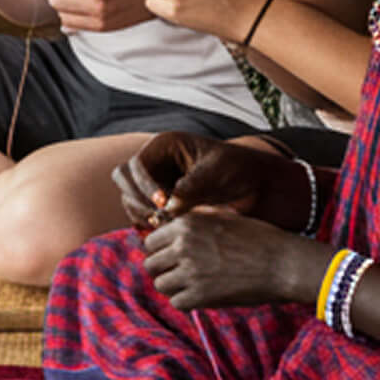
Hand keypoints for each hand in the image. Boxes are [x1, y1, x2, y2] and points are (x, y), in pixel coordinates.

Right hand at [112, 130, 304, 231]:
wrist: (255, 186)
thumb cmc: (239, 170)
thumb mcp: (217, 173)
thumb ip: (192, 187)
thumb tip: (168, 207)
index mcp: (165, 146)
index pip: (137, 164)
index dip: (145, 185)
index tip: (164, 203)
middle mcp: (155, 162)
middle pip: (124, 178)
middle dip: (136, 198)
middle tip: (158, 218)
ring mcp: (155, 182)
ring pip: (130, 197)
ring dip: (141, 213)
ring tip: (163, 227)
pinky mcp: (160, 201)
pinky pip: (142, 212)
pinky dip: (148, 223)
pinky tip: (164, 232)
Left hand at [140, 207, 315, 311]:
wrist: (282, 263)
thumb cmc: (257, 238)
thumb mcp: (221, 217)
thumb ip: (193, 220)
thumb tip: (169, 224)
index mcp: (186, 224)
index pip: (150, 241)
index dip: (161, 251)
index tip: (172, 258)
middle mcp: (183, 245)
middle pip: (151, 264)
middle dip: (163, 270)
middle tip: (179, 275)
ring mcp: (191, 271)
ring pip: (160, 284)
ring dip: (173, 287)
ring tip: (189, 287)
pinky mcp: (202, 295)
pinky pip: (177, 303)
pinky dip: (186, 302)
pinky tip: (199, 298)